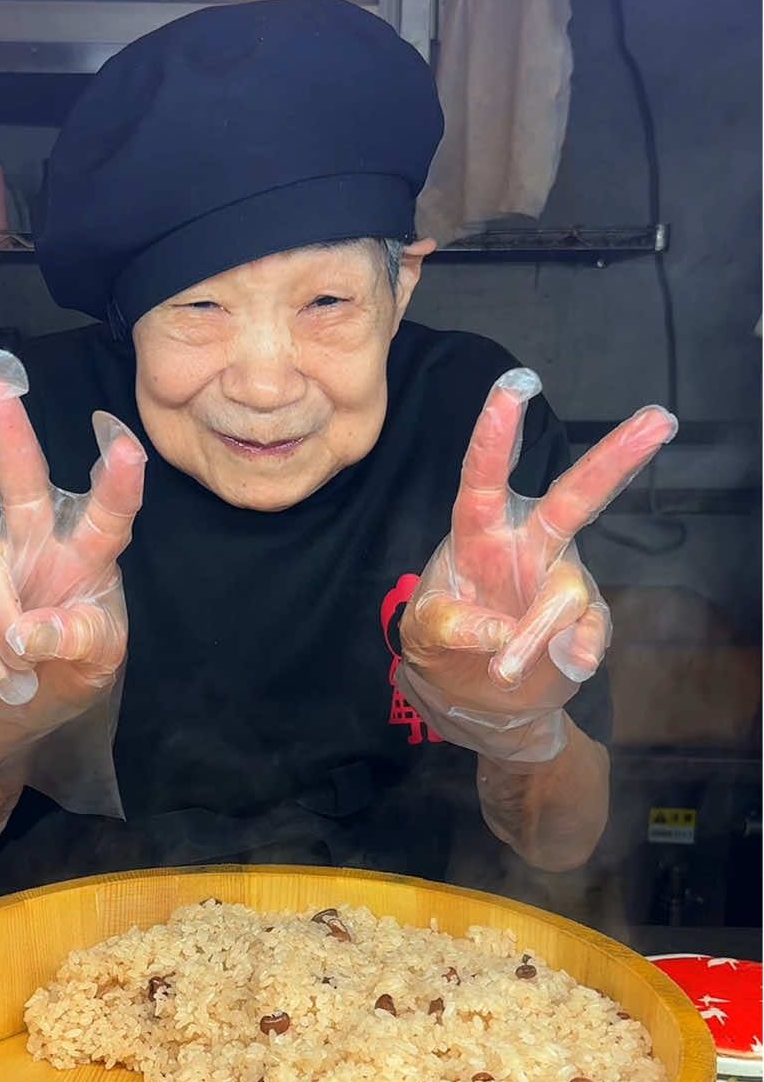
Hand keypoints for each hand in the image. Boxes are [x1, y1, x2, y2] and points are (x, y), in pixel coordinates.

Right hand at [0, 349, 145, 772]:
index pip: (109, 516)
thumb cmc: (72, 669)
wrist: (16, 709)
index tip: (124, 442)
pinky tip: (6, 672)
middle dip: (9, 433)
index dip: (117, 481)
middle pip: (22, 483)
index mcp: (89, 555)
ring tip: (28, 663)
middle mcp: (38, 542)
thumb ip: (78, 640)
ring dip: (7, 632)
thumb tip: (30, 631)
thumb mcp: (97, 664)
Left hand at [399, 368, 676, 762]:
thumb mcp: (422, 634)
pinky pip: (590, 630)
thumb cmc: (443, 644)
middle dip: (615, 458)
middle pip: (574, 497)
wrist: (477, 697)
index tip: (517, 384)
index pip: (484, 477)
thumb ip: (447, 625)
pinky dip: (578, 650)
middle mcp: (527, 545)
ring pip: (568, 591)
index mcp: (479, 533)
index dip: (497, 433)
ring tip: (504, 672)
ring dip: (537, 631)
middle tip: (658, 420)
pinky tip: (568, 664)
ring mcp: (559, 581)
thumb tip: (498, 634)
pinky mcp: (582, 622)